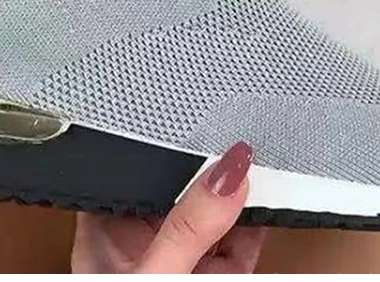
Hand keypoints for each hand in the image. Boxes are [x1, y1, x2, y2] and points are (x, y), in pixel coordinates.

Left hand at [70, 142, 265, 273]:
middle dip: (209, 161)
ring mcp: (187, 257)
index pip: (133, 169)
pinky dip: (261, 215)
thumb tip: (228, 172)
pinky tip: (271, 191)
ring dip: (240, 184)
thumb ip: (188, 225)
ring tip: (257, 147)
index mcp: (108, 233)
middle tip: (232, 124)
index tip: (190, 114)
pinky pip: (246, 236)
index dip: (160, 141)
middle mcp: (147, 240)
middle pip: (181, 184)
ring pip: (218, 207)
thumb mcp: (154, 275)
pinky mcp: (222, 273)